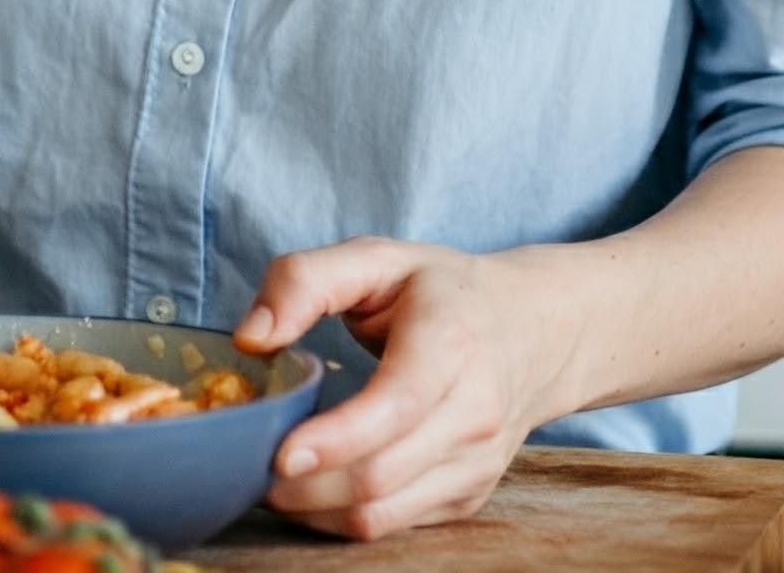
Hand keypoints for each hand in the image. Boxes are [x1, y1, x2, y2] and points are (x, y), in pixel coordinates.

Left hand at [233, 236, 580, 539]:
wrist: (534, 329)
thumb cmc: (442, 290)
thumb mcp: (376, 257)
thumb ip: (303, 280)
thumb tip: (250, 338)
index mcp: (450, 342)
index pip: (395, 407)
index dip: (335, 440)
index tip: (279, 455)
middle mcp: (474, 410)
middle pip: (381, 474)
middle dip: (306, 485)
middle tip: (250, 469)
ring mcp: (476, 462)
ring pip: (384, 514)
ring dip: (317, 510)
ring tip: (271, 483)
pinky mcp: (469, 495)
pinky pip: (396, 525)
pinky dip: (344, 518)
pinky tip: (314, 488)